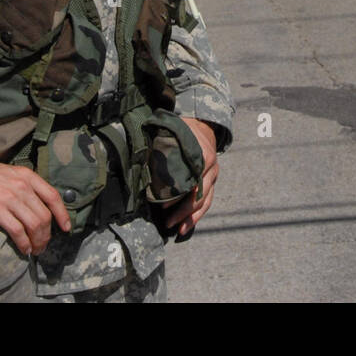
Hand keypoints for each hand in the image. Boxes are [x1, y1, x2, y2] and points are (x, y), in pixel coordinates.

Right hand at [0, 159, 70, 255]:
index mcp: (27, 176)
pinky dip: (24, 243)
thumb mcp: (9, 174)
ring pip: (34, 225)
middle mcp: (22, 186)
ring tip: (35, 250)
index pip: (53, 196)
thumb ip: (24, 185)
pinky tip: (24, 249)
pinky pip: (17, 230)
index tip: (66, 228)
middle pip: (44, 215)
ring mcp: (9, 198)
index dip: (62, 214)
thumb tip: (37, 205)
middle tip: (43, 245)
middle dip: (47, 235)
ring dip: (38, 241)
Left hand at [163, 117, 219, 236]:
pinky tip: (186, 226)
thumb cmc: (184, 130)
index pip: (190, 181)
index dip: (177, 195)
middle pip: (199, 195)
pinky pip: (207, 201)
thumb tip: (142, 160)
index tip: (162, 204)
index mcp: (203, 156)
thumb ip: (164, 146)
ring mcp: (213, 176)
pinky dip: (197, 215)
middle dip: (183, 211)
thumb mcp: (175, 133)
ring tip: (179, 230)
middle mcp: (211, 169)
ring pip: (205, 201)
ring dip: (191, 218)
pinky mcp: (212, 182)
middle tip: (167, 222)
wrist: (203, 125)